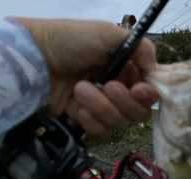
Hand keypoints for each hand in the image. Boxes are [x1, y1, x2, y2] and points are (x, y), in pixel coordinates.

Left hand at [13, 18, 158, 138]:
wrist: (33, 58)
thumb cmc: (71, 40)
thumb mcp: (108, 34)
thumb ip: (141, 48)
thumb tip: (156, 69)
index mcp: (128, 69)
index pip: (151, 91)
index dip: (148, 95)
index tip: (139, 90)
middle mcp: (120, 89)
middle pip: (140, 112)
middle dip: (124, 102)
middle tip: (107, 86)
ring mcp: (103, 107)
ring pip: (121, 123)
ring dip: (103, 108)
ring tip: (80, 89)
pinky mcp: (87, 121)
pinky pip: (103, 132)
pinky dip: (93, 123)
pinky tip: (79, 110)